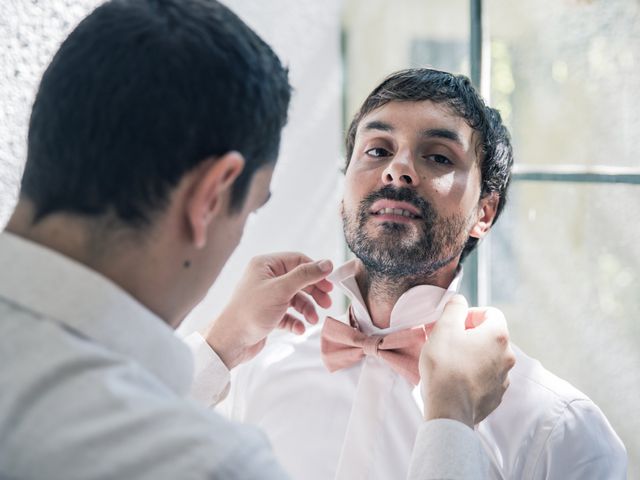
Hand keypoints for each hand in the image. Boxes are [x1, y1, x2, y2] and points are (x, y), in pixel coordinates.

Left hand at [204, 253, 332, 368]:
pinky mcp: (268, 314)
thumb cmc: (251, 312)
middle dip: (314, 292)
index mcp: (265, 265)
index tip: (330, 284)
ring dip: (307, 309)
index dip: (315, 271)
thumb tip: (327, 263)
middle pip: (299, 280)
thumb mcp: (281, 290)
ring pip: (295, 298)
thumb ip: (305, 275)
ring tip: (312, 320)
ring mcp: (267, 296)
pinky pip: (288, 314)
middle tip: (326, 303)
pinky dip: (296, 320)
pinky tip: (299, 328)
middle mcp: (266, 278)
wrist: (231, 342)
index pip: (298, 260)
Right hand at [419, 295, 514, 427]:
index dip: (471, 314)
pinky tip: (456, 379)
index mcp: (498, 335)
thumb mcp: (444, 328)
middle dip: (470, 335)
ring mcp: (504, 378)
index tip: (455, 323)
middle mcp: (507, 356)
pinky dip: (474, 374)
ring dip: (473, 355)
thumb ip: (454, 308)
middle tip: (449, 341)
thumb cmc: (445, 366)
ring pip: (489, 357)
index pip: (491, 312)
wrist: (449, 409)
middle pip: (491, 335)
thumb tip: (459, 301)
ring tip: (451, 362)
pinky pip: (486, 377)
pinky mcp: (496, 396)